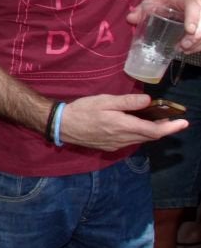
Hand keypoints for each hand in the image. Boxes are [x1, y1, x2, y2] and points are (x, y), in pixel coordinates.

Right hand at [59, 92, 187, 151]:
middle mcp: (124, 139)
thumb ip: (127, 102)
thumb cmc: (83, 110)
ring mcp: (117, 144)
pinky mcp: (111, 147)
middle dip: (163, 128)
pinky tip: (134, 125)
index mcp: (123, 126)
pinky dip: (139, 134)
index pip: (154, 130)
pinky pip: (131, 141)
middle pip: (151, 136)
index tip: (184, 123)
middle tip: (170, 117)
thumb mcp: (104, 101)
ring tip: (154, 119)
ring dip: (151, 131)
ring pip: (141, 139)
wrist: (62, 126)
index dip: (171, 127)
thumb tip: (148, 101)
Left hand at [128, 0, 200, 52]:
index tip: (189, 30)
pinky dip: (197, 45)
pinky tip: (188, 50)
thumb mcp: (154, 0)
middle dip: (194, 38)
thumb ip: (142, 9)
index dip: (192, 20)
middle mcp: (200, 9)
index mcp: (189, 0)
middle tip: (183, 46)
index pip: (194, 9)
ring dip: (196, 44)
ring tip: (183, 50)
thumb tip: (130, 19)